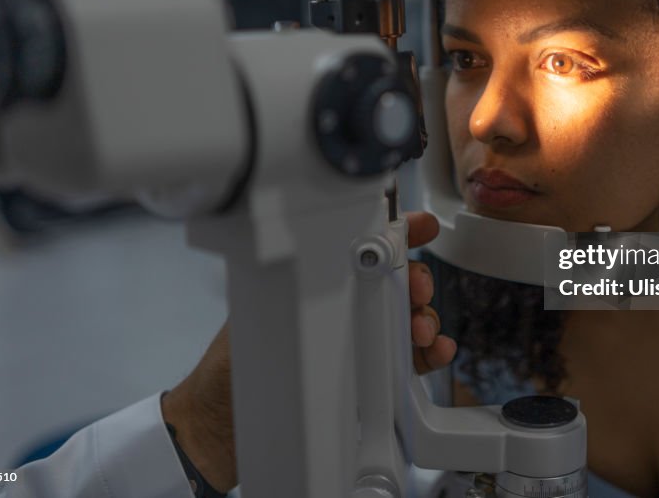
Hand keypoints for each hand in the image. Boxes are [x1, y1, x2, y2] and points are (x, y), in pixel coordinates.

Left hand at [162, 211, 456, 490]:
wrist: (222, 430)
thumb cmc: (227, 376)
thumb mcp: (250, 320)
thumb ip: (287, 293)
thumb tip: (316, 260)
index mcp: (316, 290)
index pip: (360, 253)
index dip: (395, 236)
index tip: (419, 228)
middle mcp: (341, 314)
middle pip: (395, 287)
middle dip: (417, 283)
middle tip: (417, 290)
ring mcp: (358, 346)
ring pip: (408, 322)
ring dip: (425, 321)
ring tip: (422, 331)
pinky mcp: (370, 380)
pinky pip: (410, 362)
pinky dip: (430, 353)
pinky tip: (436, 351)